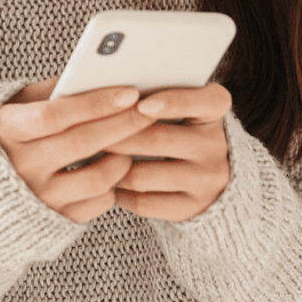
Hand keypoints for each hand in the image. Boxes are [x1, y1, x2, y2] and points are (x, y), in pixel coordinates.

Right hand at [0, 79, 159, 224]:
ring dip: (123, 157)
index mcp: (7, 130)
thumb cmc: (9, 135)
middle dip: (122, 124)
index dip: (95, 104)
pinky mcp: (55, 220)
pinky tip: (118, 166)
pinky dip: (114, 184)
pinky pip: (97, 203)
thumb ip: (51, 90)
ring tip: (134, 140)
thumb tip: (96, 74)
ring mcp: (38, 197)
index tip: (130, 92)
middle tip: (150, 110)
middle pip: (81, 144)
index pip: (55, 115)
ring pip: (96, 178)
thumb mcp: (18, 105)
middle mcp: (20, 167)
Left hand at [101, 82, 232, 222]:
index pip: (205, 101)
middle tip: (84, 131)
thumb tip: (106, 93)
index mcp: (215, 109)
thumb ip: (151, 93)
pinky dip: (119, 192)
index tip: (140, 104)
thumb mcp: (177, 103)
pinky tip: (105, 181)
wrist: (204, 172)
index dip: (173, 102)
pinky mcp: (192, 208)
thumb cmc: (177, 124)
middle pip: (159, 139)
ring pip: (144, 175)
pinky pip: (145, 203)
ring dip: (111, 166)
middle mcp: (217, 146)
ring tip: (89, 157)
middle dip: (117, 135)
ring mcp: (207, 180)